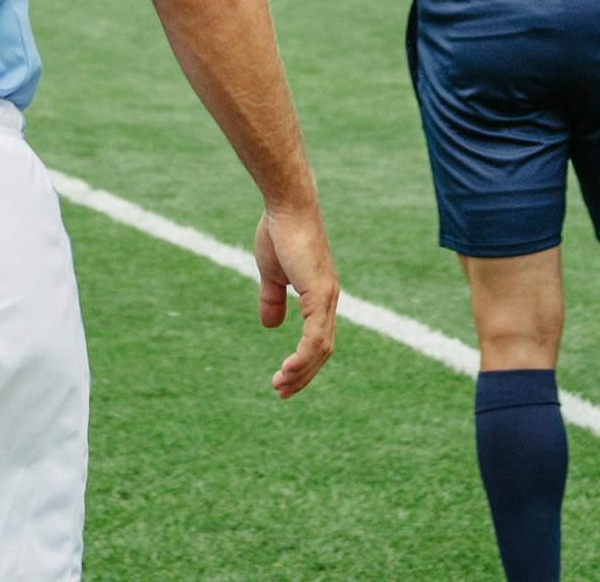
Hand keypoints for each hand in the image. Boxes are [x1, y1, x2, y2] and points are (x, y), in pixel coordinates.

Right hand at [253, 203, 338, 397]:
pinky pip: (315, 336)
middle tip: (282, 391)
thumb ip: (272, 298)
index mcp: (319, 295)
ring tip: (280, 385)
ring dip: (301, 371)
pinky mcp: (320, 294)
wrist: (286, 207)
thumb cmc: (279, 232)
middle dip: (303, 374)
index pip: (317, 338)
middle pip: (322, 350)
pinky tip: (288, 369)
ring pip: (320, 348)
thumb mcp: (271, 273)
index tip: (283, 377)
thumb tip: (270, 325)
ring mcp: (327, 297)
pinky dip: (304, 357)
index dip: (302, 360)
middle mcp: (328, 299)